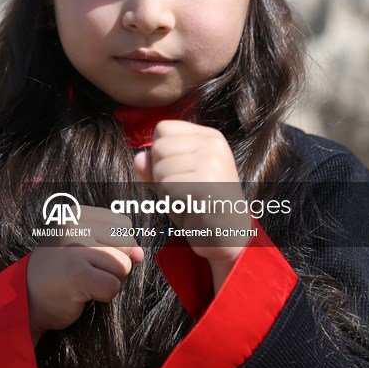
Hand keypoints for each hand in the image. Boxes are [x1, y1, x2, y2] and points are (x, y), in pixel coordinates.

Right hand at [26, 206, 143, 344]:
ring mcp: (76, 248)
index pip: (123, 224)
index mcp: (78, 213)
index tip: (91, 256)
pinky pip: (113, 286)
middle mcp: (76, 225)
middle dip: (115, 264)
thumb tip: (140, 255)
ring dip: (109, 280)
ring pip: (123, 266)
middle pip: (126, 244)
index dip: (117, 245)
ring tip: (85, 281)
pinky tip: (83, 293)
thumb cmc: (60, 271)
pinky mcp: (78, 274)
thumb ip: (115, 244)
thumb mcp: (86, 247)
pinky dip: (104, 296)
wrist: (26, 299)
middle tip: (87, 270)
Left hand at [133, 120, 248, 285]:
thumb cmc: (200, 207)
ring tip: (190, 201)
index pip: (163, 128)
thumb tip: (139, 158)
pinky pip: (167, 188)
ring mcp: (212, 161)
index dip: (160, 155)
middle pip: (158, 148)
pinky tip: (192, 209)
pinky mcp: (207, 182)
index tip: (181, 174)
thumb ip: (154, 166)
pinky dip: (173, 203)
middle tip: (186, 192)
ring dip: (167, 192)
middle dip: (161, 175)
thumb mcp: (175, 180)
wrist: (229, 238)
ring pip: (160, 169)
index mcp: (209, 137)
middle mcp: (213, 144)